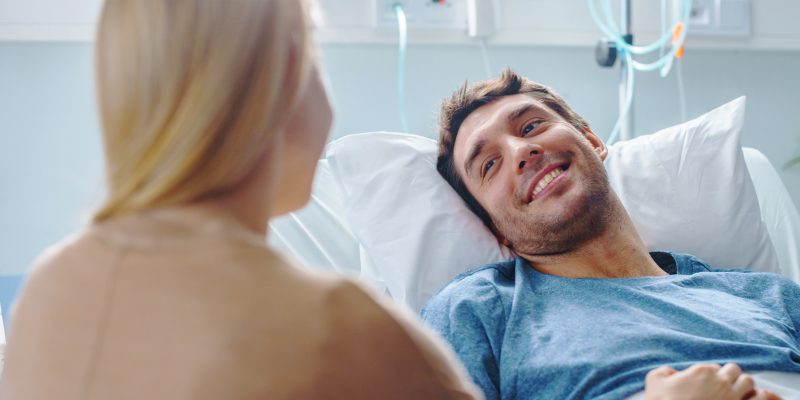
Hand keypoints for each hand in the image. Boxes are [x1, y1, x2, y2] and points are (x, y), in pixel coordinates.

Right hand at [644, 363, 782, 399]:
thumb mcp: (654, 380)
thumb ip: (665, 371)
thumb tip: (672, 373)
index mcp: (702, 371)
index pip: (714, 366)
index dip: (710, 375)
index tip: (705, 384)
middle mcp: (720, 381)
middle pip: (734, 370)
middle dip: (729, 376)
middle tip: (721, 386)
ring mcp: (733, 397)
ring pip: (749, 382)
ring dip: (743, 385)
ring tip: (735, 393)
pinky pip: (759, 398)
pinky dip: (755, 397)